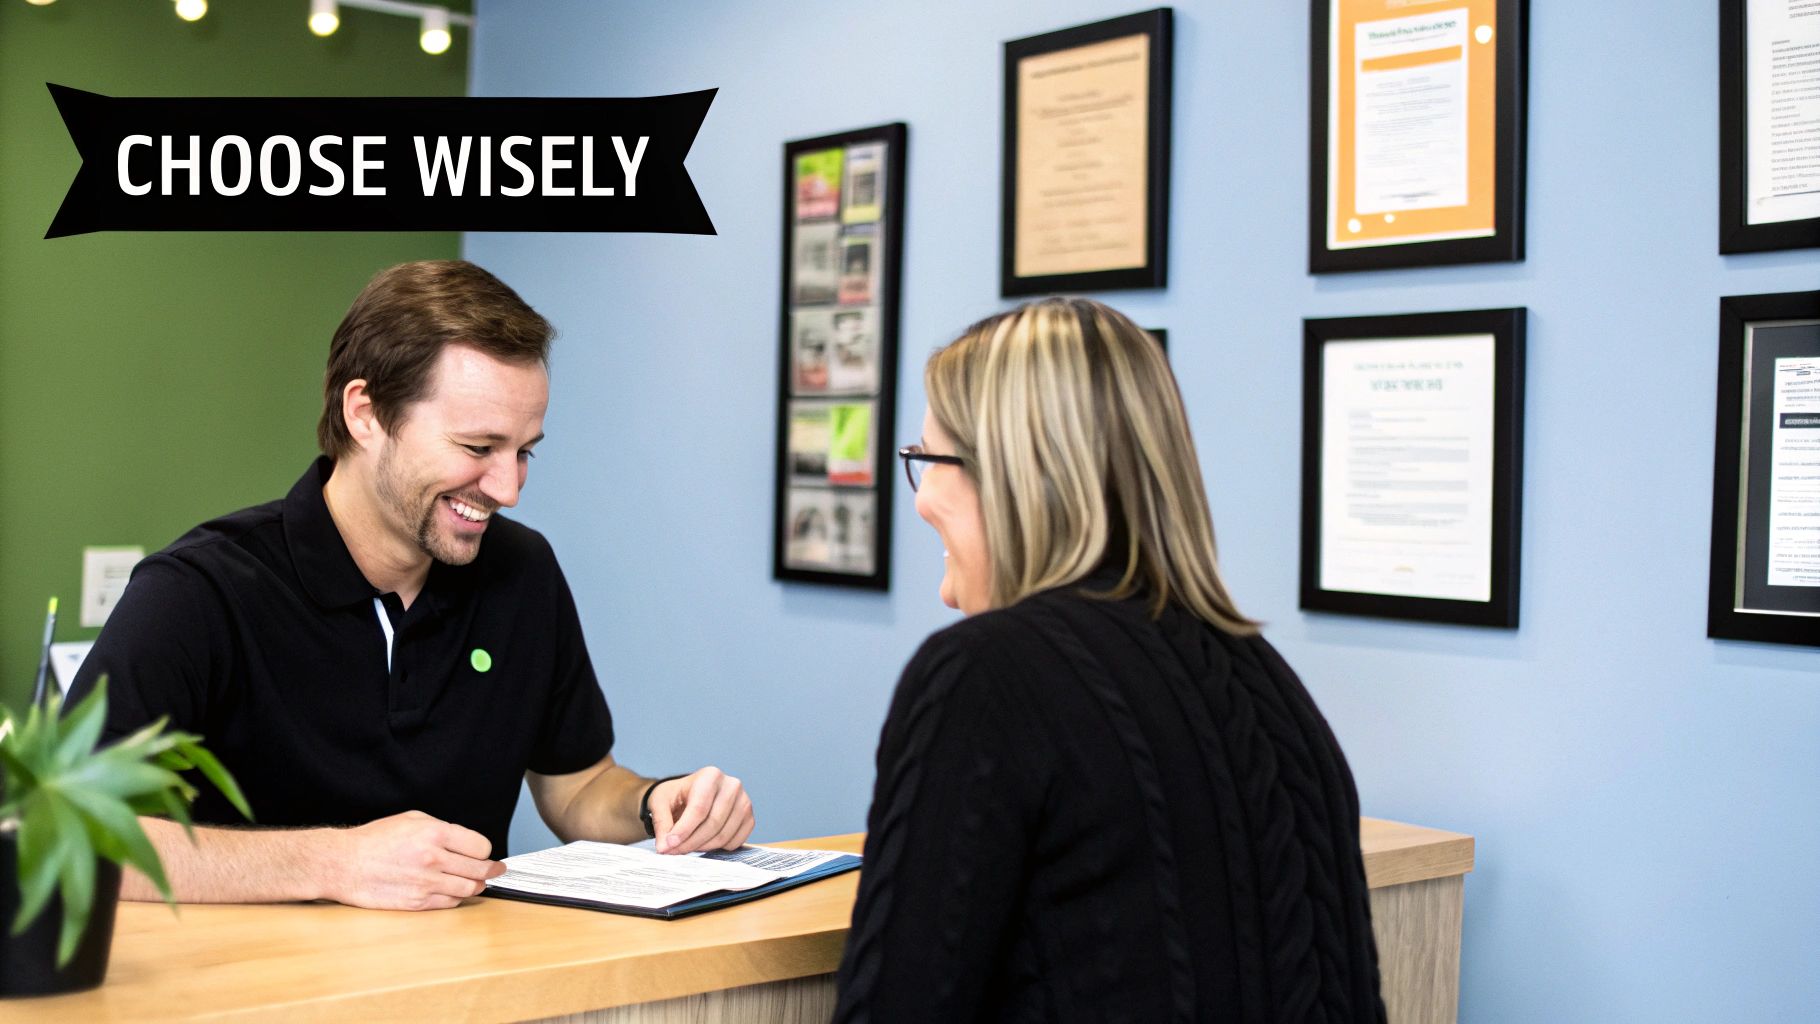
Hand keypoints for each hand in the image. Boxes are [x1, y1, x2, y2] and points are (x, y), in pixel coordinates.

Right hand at [327, 810, 504, 909]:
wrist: (344, 864)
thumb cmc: (374, 840)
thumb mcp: (412, 820)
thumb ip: (442, 830)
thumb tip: (465, 842)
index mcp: (435, 834)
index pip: (480, 846)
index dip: (484, 850)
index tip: (483, 852)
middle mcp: (433, 859)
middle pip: (480, 870)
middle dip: (492, 870)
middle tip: (497, 870)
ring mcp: (426, 884)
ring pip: (469, 890)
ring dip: (477, 886)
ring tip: (479, 882)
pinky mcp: (417, 903)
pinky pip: (449, 903)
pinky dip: (456, 898)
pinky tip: (454, 891)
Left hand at [648, 767, 753, 853]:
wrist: (692, 794)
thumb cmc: (676, 795)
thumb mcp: (660, 802)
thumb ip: (662, 823)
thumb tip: (665, 847)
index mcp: (710, 776)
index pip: (699, 808)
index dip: (683, 830)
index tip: (669, 845)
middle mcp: (732, 786)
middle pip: (713, 823)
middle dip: (691, 842)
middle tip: (673, 851)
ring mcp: (744, 802)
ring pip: (724, 835)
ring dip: (702, 847)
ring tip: (686, 847)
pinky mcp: (749, 818)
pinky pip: (735, 842)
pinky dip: (718, 849)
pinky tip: (704, 843)